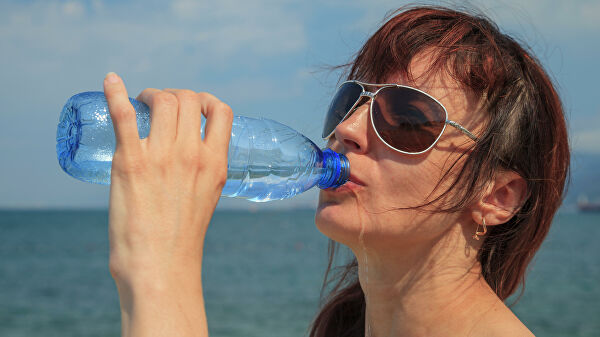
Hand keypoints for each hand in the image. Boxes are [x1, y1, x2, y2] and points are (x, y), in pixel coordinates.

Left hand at [103, 72, 231, 335]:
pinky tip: (109, 81)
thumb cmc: (181, 238)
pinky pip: (123, 115)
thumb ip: (201, 171)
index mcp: (216, 163)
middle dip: (175, 94)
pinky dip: (115, 93)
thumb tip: (187, 154)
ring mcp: (162, 156)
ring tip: (141, 103)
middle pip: (188, 98)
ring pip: (162, 100)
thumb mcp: (206, 197)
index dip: (206, 100)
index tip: (193, 106)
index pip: (221, 111)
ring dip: (151, 94)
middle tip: (160, 106)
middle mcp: (192, 154)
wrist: (160, 266)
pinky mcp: (130, 162)